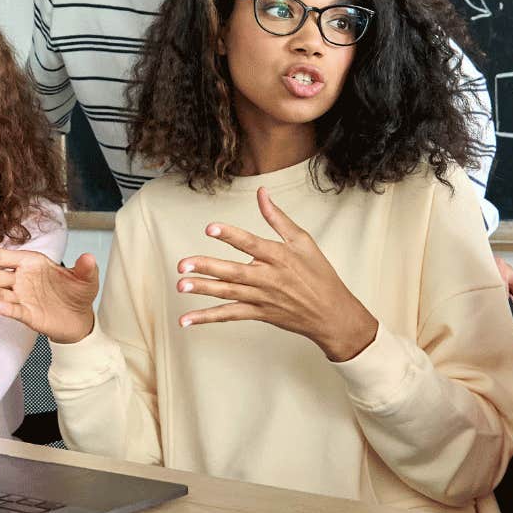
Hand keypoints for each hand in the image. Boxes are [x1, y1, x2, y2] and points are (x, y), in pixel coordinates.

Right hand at [0, 246, 99, 343]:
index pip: (0, 256)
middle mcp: (21, 279)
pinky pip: (15, 310)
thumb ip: (85, 268)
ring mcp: (22, 297)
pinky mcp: (28, 315)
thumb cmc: (77, 293)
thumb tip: (89, 257)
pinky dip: (7, 308)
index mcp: (30, 263)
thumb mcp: (86, 278)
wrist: (80, 318)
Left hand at [175, 187, 377, 361]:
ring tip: (181, 286)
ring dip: (203, 289)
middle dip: (207, 268)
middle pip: (233, 272)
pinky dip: (208, 317)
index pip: (251, 243)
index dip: (230, 235)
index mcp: (279, 256)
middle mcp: (268, 277)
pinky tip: (187, 319)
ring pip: (228, 293)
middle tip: (183, 265)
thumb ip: (277, 218)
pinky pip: (230, 315)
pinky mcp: (258, 313)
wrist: (331, 314)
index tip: (210, 228)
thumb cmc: (319, 274)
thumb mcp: (303, 241)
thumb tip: (261, 193)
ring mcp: (262, 297)